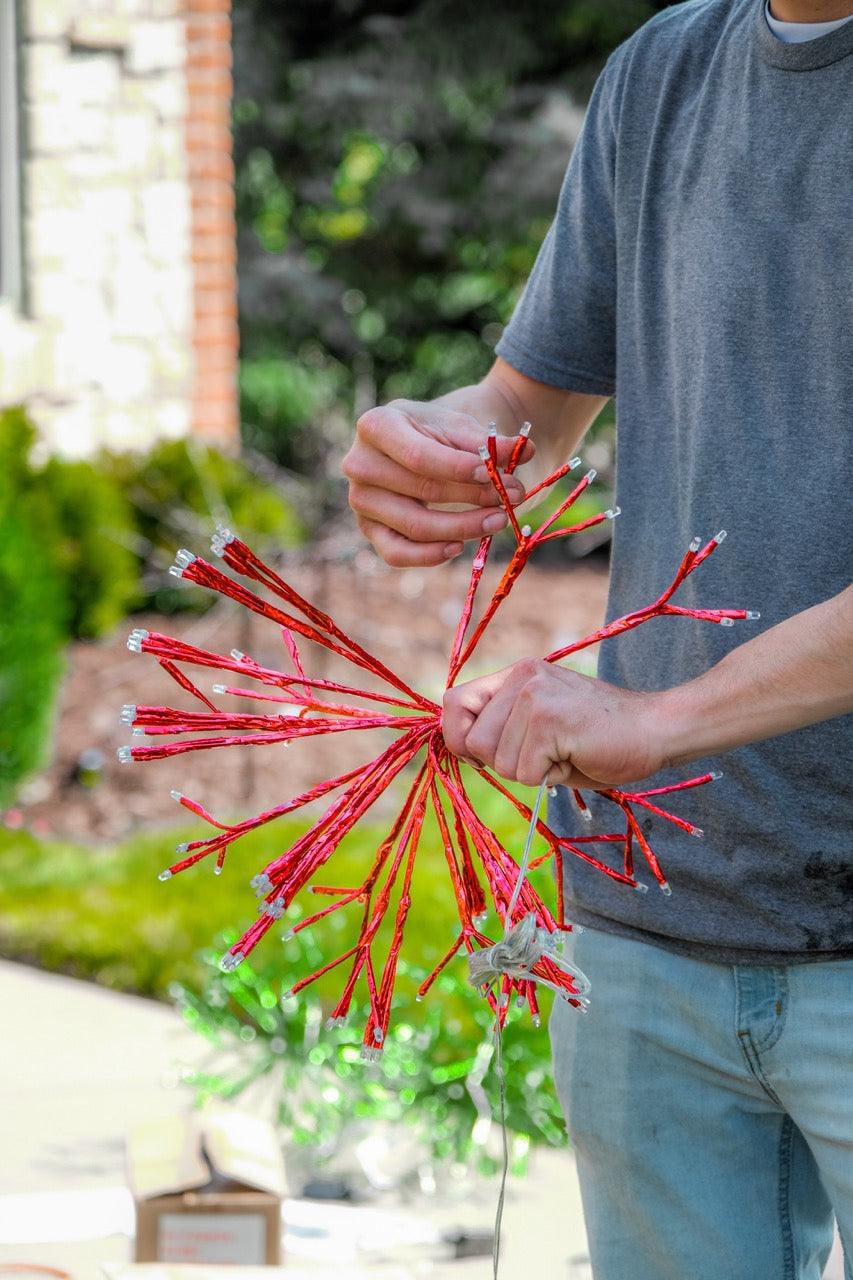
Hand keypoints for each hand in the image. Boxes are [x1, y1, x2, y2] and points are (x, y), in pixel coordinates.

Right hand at [343, 399, 531, 566]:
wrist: (420, 442)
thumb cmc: (438, 432)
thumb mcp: (463, 429)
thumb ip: (491, 443)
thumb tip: (525, 451)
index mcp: (376, 425)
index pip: (419, 457)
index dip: (459, 470)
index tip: (495, 475)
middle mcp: (359, 463)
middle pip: (422, 491)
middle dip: (473, 497)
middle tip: (513, 496)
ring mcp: (360, 499)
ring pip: (415, 526)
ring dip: (462, 528)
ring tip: (498, 520)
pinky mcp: (369, 528)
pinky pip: (396, 553)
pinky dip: (429, 555)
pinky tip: (458, 547)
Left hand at [442, 659, 666, 788]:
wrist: (658, 729)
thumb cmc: (600, 737)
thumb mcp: (541, 725)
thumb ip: (504, 729)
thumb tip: (462, 747)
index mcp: (517, 675)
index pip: (454, 703)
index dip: (459, 736)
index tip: (482, 755)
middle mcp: (522, 678)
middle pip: (473, 741)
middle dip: (505, 762)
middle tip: (545, 754)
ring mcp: (534, 696)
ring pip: (500, 762)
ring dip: (532, 771)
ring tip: (565, 753)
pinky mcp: (549, 720)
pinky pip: (526, 773)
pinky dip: (550, 778)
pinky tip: (577, 756)